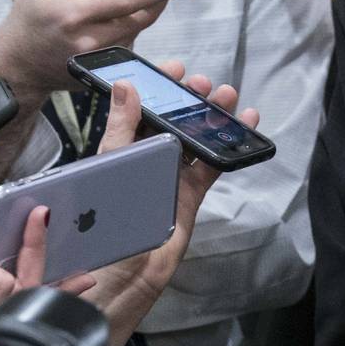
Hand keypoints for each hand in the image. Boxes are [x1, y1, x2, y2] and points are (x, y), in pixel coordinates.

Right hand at [0, 0, 190, 106]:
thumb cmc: (29, 20)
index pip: (128, 0)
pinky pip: (126, 46)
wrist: (17, 65)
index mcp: (76, 15)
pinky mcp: (103, 72)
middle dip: (156, 0)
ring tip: (115, 7)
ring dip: (137, 15)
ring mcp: (99, 61)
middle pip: (141, 18)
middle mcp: (91, 42)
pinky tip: (105, 26)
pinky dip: (125, 31)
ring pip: (135, 32)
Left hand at [80, 67, 247, 345]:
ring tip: (226, 96)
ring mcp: (168, 179)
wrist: (119, 276)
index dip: (155, 88)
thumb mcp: (110, 167)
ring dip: (211, 118)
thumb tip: (126, 86)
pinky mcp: (188, 197)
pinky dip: (227, 147)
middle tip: (202, 82)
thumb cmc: (101, 226)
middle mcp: (144, 162)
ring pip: (194, 140)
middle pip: (170, 123)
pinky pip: (210, 166)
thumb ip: (120, 129)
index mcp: (119, 151)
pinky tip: (243, 126)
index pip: (138, 111)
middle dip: (188, 100)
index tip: (172, 69)